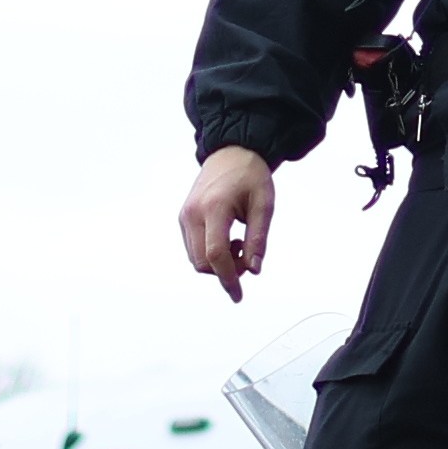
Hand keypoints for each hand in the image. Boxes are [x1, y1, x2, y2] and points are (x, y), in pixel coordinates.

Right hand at [180, 147, 275, 296]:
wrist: (231, 153)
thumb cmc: (250, 176)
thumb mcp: (264, 205)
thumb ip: (258, 238)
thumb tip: (254, 269)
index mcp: (214, 208)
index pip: (215, 255)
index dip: (228, 278)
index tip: (238, 295)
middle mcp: (193, 213)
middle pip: (202, 262)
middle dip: (225, 271)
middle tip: (247, 257)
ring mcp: (185, 215)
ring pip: (195, 259)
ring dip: (217, 263)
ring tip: (239, 244)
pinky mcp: (183, 217)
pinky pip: (193, 248)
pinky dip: (209, 254)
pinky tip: (227, 239)